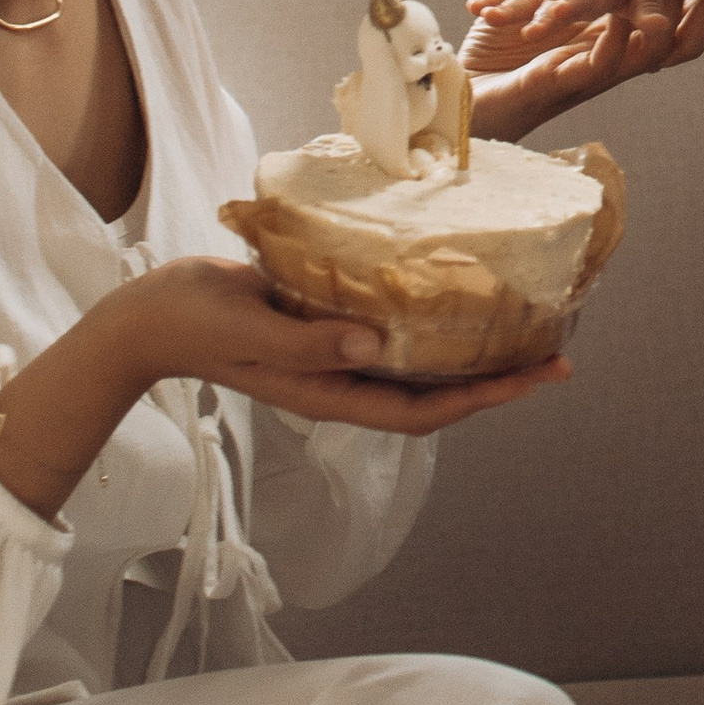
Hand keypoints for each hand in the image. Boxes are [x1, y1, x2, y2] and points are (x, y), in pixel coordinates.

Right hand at [115, 257, 568, 436]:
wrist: (145, 316)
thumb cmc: (191, 322)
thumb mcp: (251, 330)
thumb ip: (310, 342)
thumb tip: (373, 347)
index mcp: (328, 392)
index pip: (422, 410)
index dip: (482, 399)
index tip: (536, 378)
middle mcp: (340, 379)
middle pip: (434, 393)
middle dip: (496, 380)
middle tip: (557, 356)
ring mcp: (333, 354)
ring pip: (416, 364)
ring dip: (469, 352)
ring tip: (521, 329)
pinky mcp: (322, 324)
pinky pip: (389, 331)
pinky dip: (428, 320)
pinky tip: (451, 294)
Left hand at [461, 0, 703, 140]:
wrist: (457, 102)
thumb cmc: (489, 55)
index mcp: (610, 42)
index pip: (676, 16)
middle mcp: (610, 61)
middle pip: (683, 37)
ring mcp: (589, 76)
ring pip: (654, 52)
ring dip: (681, 14)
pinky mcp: (557, 85)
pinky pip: (601, 67)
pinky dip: (620, 44)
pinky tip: (634, 20)